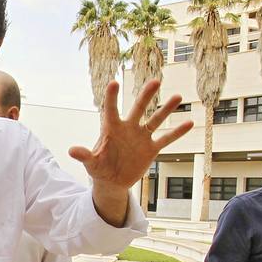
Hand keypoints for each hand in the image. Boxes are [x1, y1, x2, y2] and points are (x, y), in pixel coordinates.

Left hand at [69, 80, 192, 222]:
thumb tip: (71, 151)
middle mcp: (128, 128)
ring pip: (156, 120)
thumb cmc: (99, 168)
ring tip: (178, 97)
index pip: (111, 110)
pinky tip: (190, 122)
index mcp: (111, 129)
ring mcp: (141, 137)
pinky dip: (177, 132)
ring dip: (166, 110)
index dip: (112, 97)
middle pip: (138, 109)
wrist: (112, 180)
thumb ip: (84, 155)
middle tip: (156, 81)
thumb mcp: (91, 163)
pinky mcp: (151, 148)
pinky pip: (166, 139)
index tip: (114, 82)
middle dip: (146, 96)